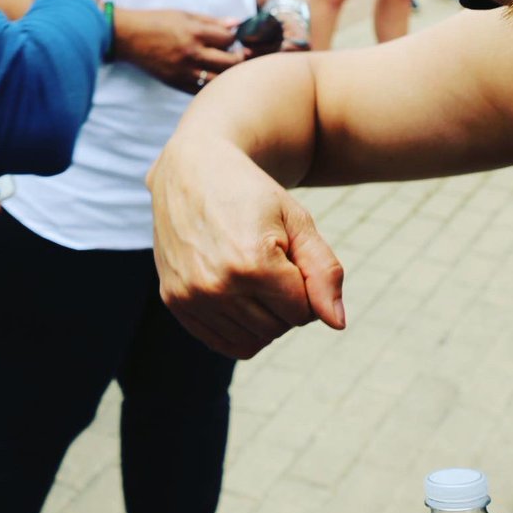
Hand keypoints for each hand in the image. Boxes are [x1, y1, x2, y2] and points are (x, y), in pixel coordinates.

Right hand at [114, 8, 245, 93]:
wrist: (128, 37)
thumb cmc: (156, 21)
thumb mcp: (184, 15)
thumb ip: (212, 21)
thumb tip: (236, 23)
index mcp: (195, 33)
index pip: (228, 39)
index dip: (234, 38)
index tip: (232, 38)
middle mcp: (192, 53)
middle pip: (229, 62)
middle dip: (239, 58)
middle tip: (240, 55)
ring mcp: (184, 71)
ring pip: (218, 80)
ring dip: (227, 74)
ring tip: (227, 67)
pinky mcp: (175, 82)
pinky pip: (200, 89)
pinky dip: (210, 85)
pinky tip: (212, 78)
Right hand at [148, 135, 344, 358]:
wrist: (191, 170)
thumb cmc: (251, 194)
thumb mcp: (296, 220)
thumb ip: (324, 271)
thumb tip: (338, 323)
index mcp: (254, 263)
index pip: (304, 312)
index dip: (305, 285)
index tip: (289, 254)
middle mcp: (217, 286)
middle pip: (278, 329)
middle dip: (284, 302)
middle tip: (270, 260)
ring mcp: (191, 297)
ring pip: (252, 340)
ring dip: (261, 316)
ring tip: (251, 274)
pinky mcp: (174, 302)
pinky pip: (222, 343)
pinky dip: (238, 328)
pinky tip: (237, 294)